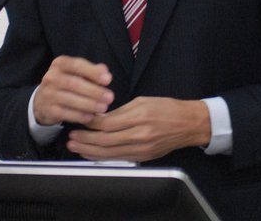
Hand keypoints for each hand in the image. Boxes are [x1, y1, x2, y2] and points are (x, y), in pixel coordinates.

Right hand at [33, 56, 113, 125]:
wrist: (42, 100)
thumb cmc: (66, 83)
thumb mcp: (77, 73)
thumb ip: (91, 71)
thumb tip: (105, 71)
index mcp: (60, 63)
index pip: (77, 65)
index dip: (93, 72)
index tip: (108, 80)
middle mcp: (51, 77)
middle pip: (74, 83)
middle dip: (94, 91)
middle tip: (110, 97)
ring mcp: (48, 94)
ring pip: (70, 99)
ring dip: (89, 104)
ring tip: (104, 107)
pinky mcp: (47, 109)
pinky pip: (65, 113)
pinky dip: (79, 116)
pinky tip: (91, 116)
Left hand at [67, 97, 210, 161]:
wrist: (189, 124)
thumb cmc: (167, 109)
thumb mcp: (142, 101)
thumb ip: (120, 111)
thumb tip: (100, 117)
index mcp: (139, 117)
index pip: (108, 123)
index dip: (90, 123)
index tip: (80, 120)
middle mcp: (140, 135)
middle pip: (105, 141)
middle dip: (85, 140)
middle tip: (71, 138)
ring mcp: (142, 149)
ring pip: (110, 153)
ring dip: (90, 151)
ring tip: (76, 147)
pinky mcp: (144, 157)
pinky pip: (119, 158)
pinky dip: (103, 157)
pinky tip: (92, 154)